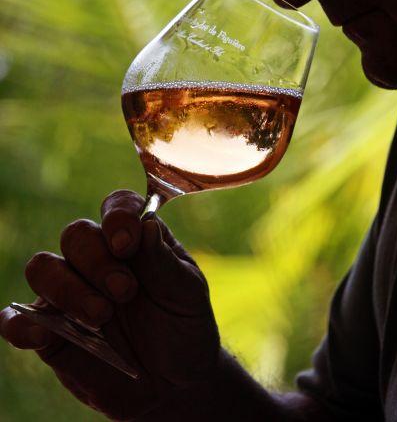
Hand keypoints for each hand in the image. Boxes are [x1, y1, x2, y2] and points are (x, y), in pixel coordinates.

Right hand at [0, 190, 220, 420]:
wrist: (175, 381)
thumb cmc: (182, 326)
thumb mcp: (186, 294)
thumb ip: (165, 263)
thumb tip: (147, 225)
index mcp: (134, 240)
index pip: (116, 207)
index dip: (117, 216)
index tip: (126, 243)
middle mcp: (97, 259)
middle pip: (76, 234)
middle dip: (97, 260)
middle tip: (125, 292)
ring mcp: (69, 293)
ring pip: (43, 267)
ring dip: (67, 288)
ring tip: (100, 317)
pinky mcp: (50, 332)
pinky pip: (18, 319)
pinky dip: (21, 322)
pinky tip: (41, 333)